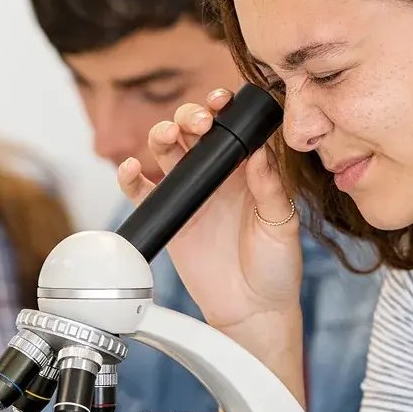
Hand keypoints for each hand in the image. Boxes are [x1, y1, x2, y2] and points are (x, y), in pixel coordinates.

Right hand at [116, 89, 303, 341]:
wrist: (252, 309)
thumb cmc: (275, 266)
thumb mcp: (282, 225)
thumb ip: (270, 190)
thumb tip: (259, 155)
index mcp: (247, 170)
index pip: (230, 128)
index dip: (222, 108)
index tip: (220, 101)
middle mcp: (216, 176)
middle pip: (192, 131)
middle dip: (189, 116)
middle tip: (197, 123)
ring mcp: (191, 194)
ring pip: (166, 151)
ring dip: (161, 135)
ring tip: (165, 137)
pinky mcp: (170, 217)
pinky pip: (143, 191)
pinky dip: (130, 177)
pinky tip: (130, 168)